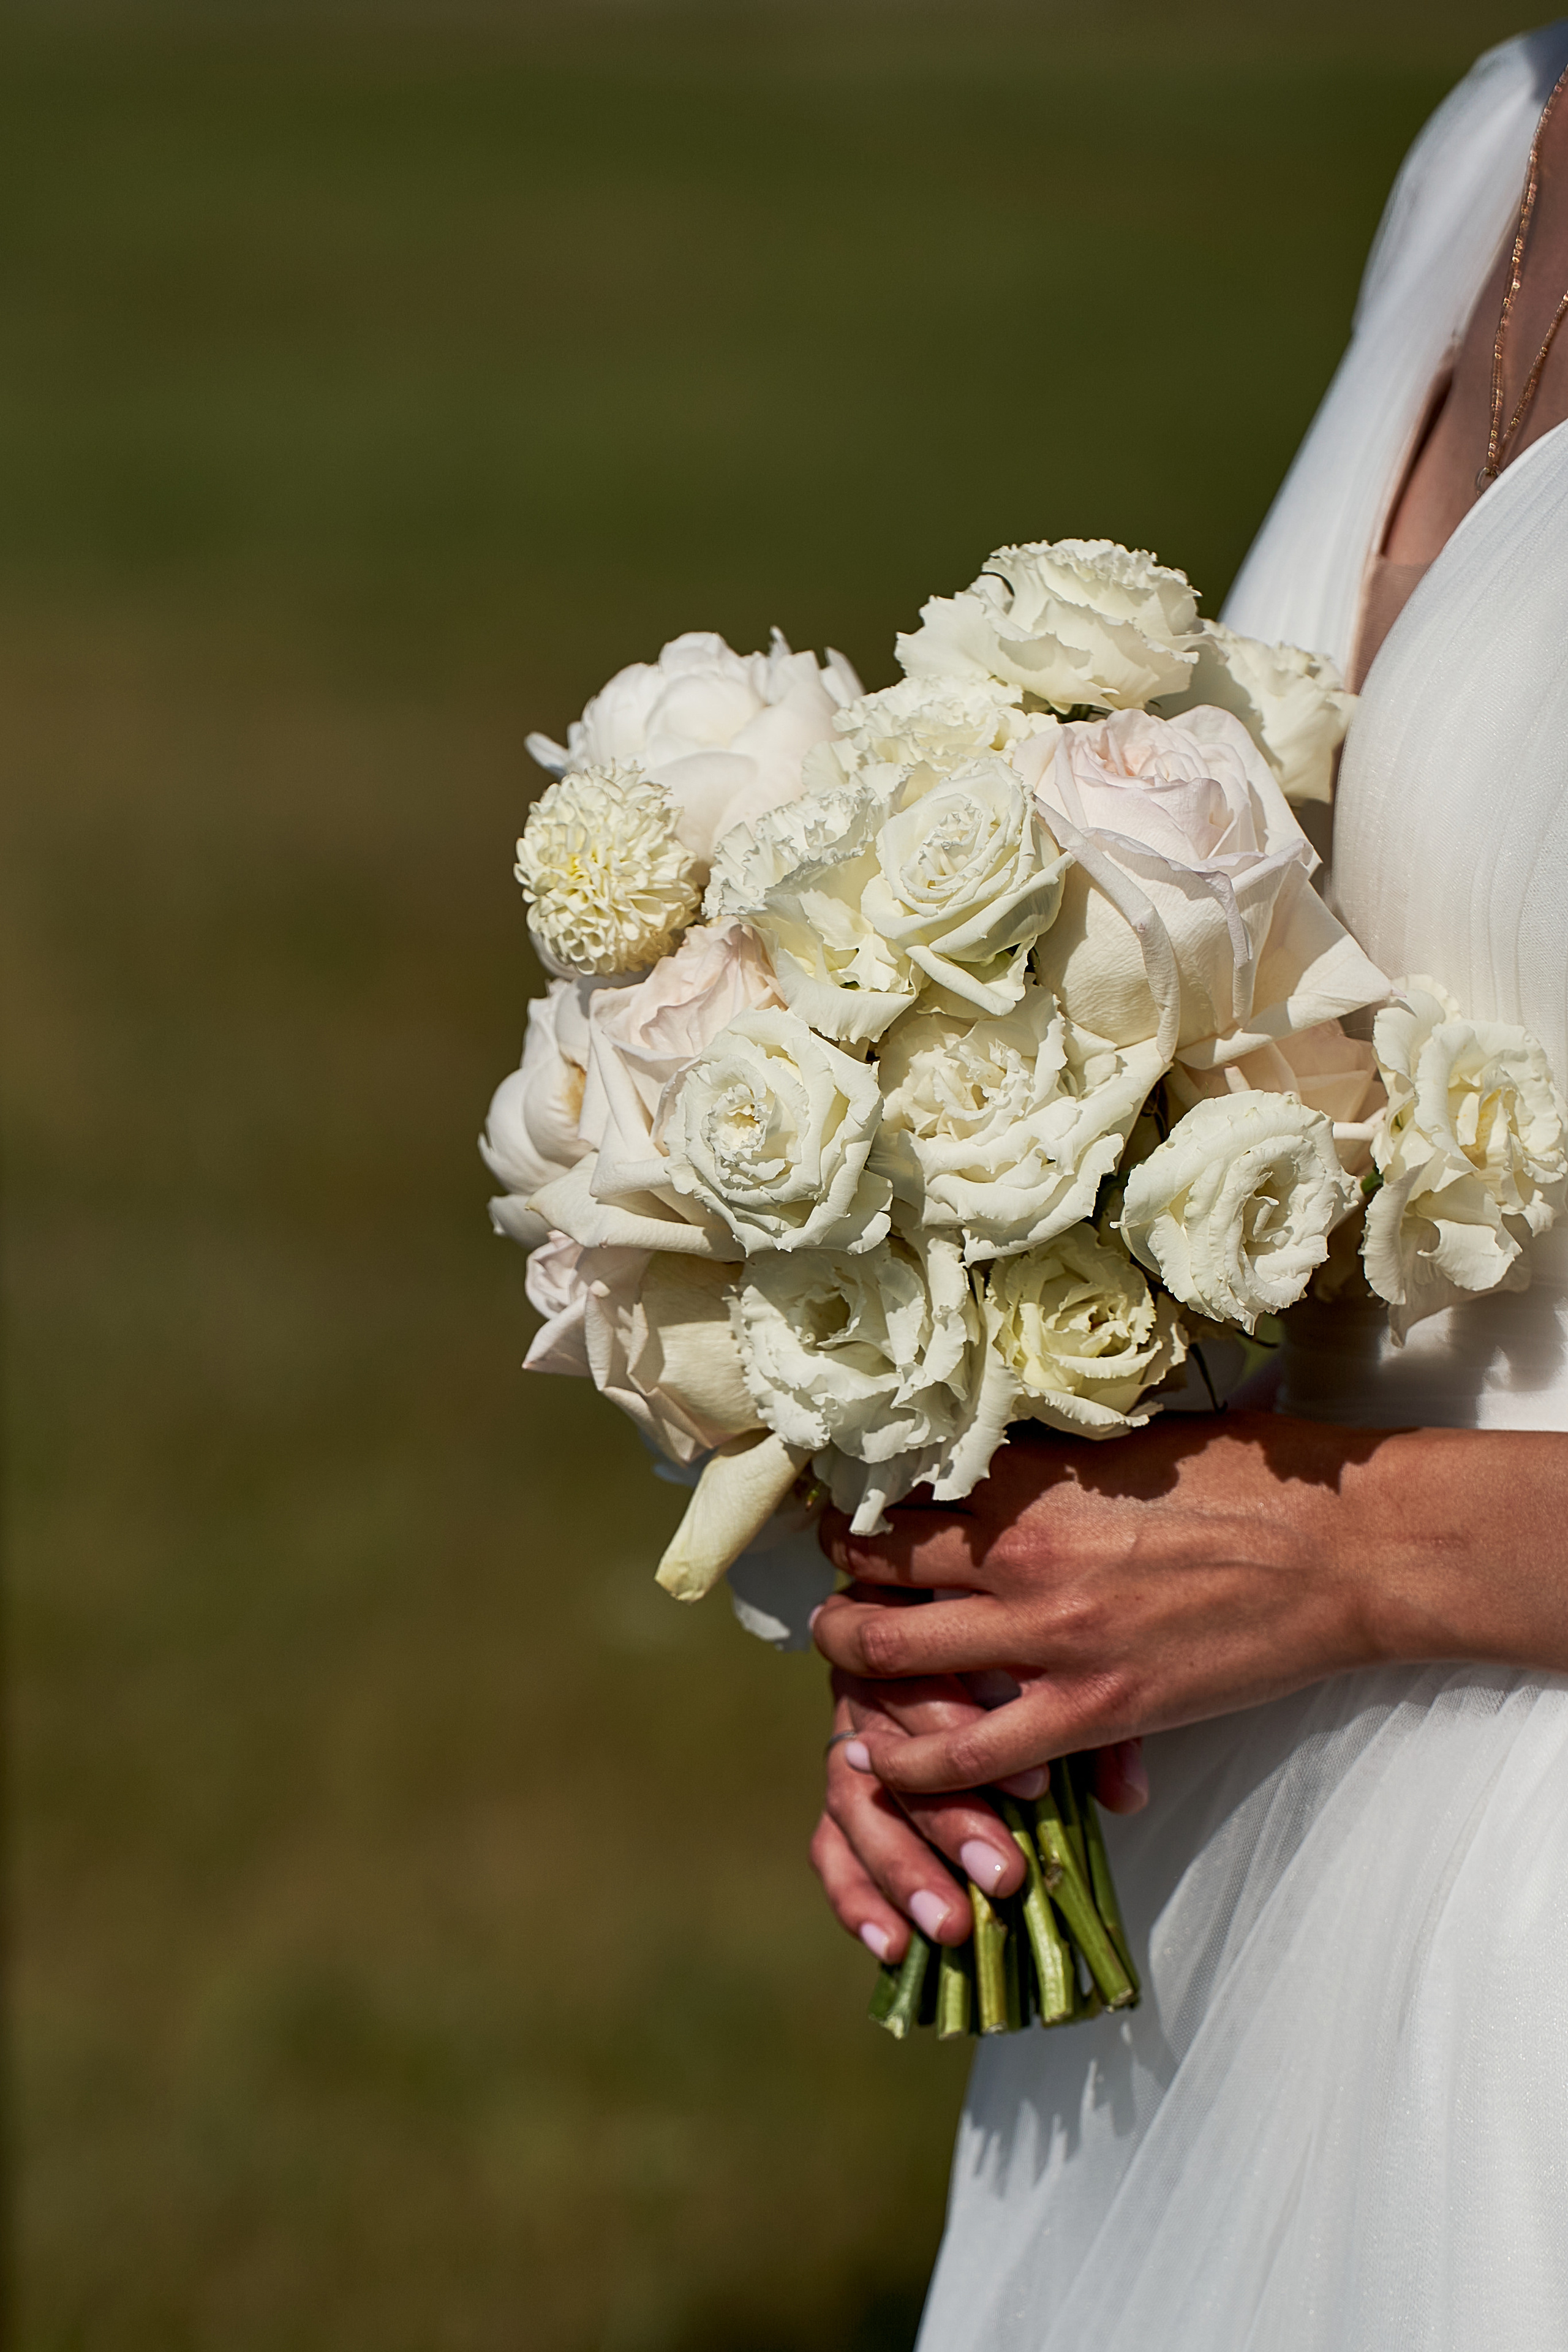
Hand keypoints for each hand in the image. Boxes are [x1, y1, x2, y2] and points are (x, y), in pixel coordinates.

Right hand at [809, 1612, 1148, 1962]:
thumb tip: (1125, 1796)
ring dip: (901, 1870)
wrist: (975, 1641)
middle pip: (885, 1749)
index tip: (1035, 1785)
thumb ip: (1092, 1726)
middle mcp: (870, 1685)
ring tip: (952, 1927)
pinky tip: (891, 1945)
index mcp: (917, 1637)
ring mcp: (847, 1743)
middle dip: (945, 1818)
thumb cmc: (1035, 1658)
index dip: (966, 1731)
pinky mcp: (840, 1799)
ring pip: (853, 1804)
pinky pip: (830, 1846)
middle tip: (1001, 1874)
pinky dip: (855, 1897)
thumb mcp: (1067, 1674)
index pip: (925, 1676)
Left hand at [811, 1412, 1567, 1798]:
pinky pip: (969, 1749)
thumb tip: (999, 1459)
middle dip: (837, 1582)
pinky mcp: (1093, 1711)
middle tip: (833, 1588)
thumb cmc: (1252, 1479)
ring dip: (852, 1659)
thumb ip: (1053, 1461)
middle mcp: (1019, 1553)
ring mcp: (1051, 1638)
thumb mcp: (1131, 1441)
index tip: (851, 1515)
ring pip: (894, 1657)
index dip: (860, 1507)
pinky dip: (911, 1759)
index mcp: (1032, 1479)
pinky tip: (884, 1757)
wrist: (1344, 1550)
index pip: (899, 1492)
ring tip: (842, 1663)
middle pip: (873, 1572)